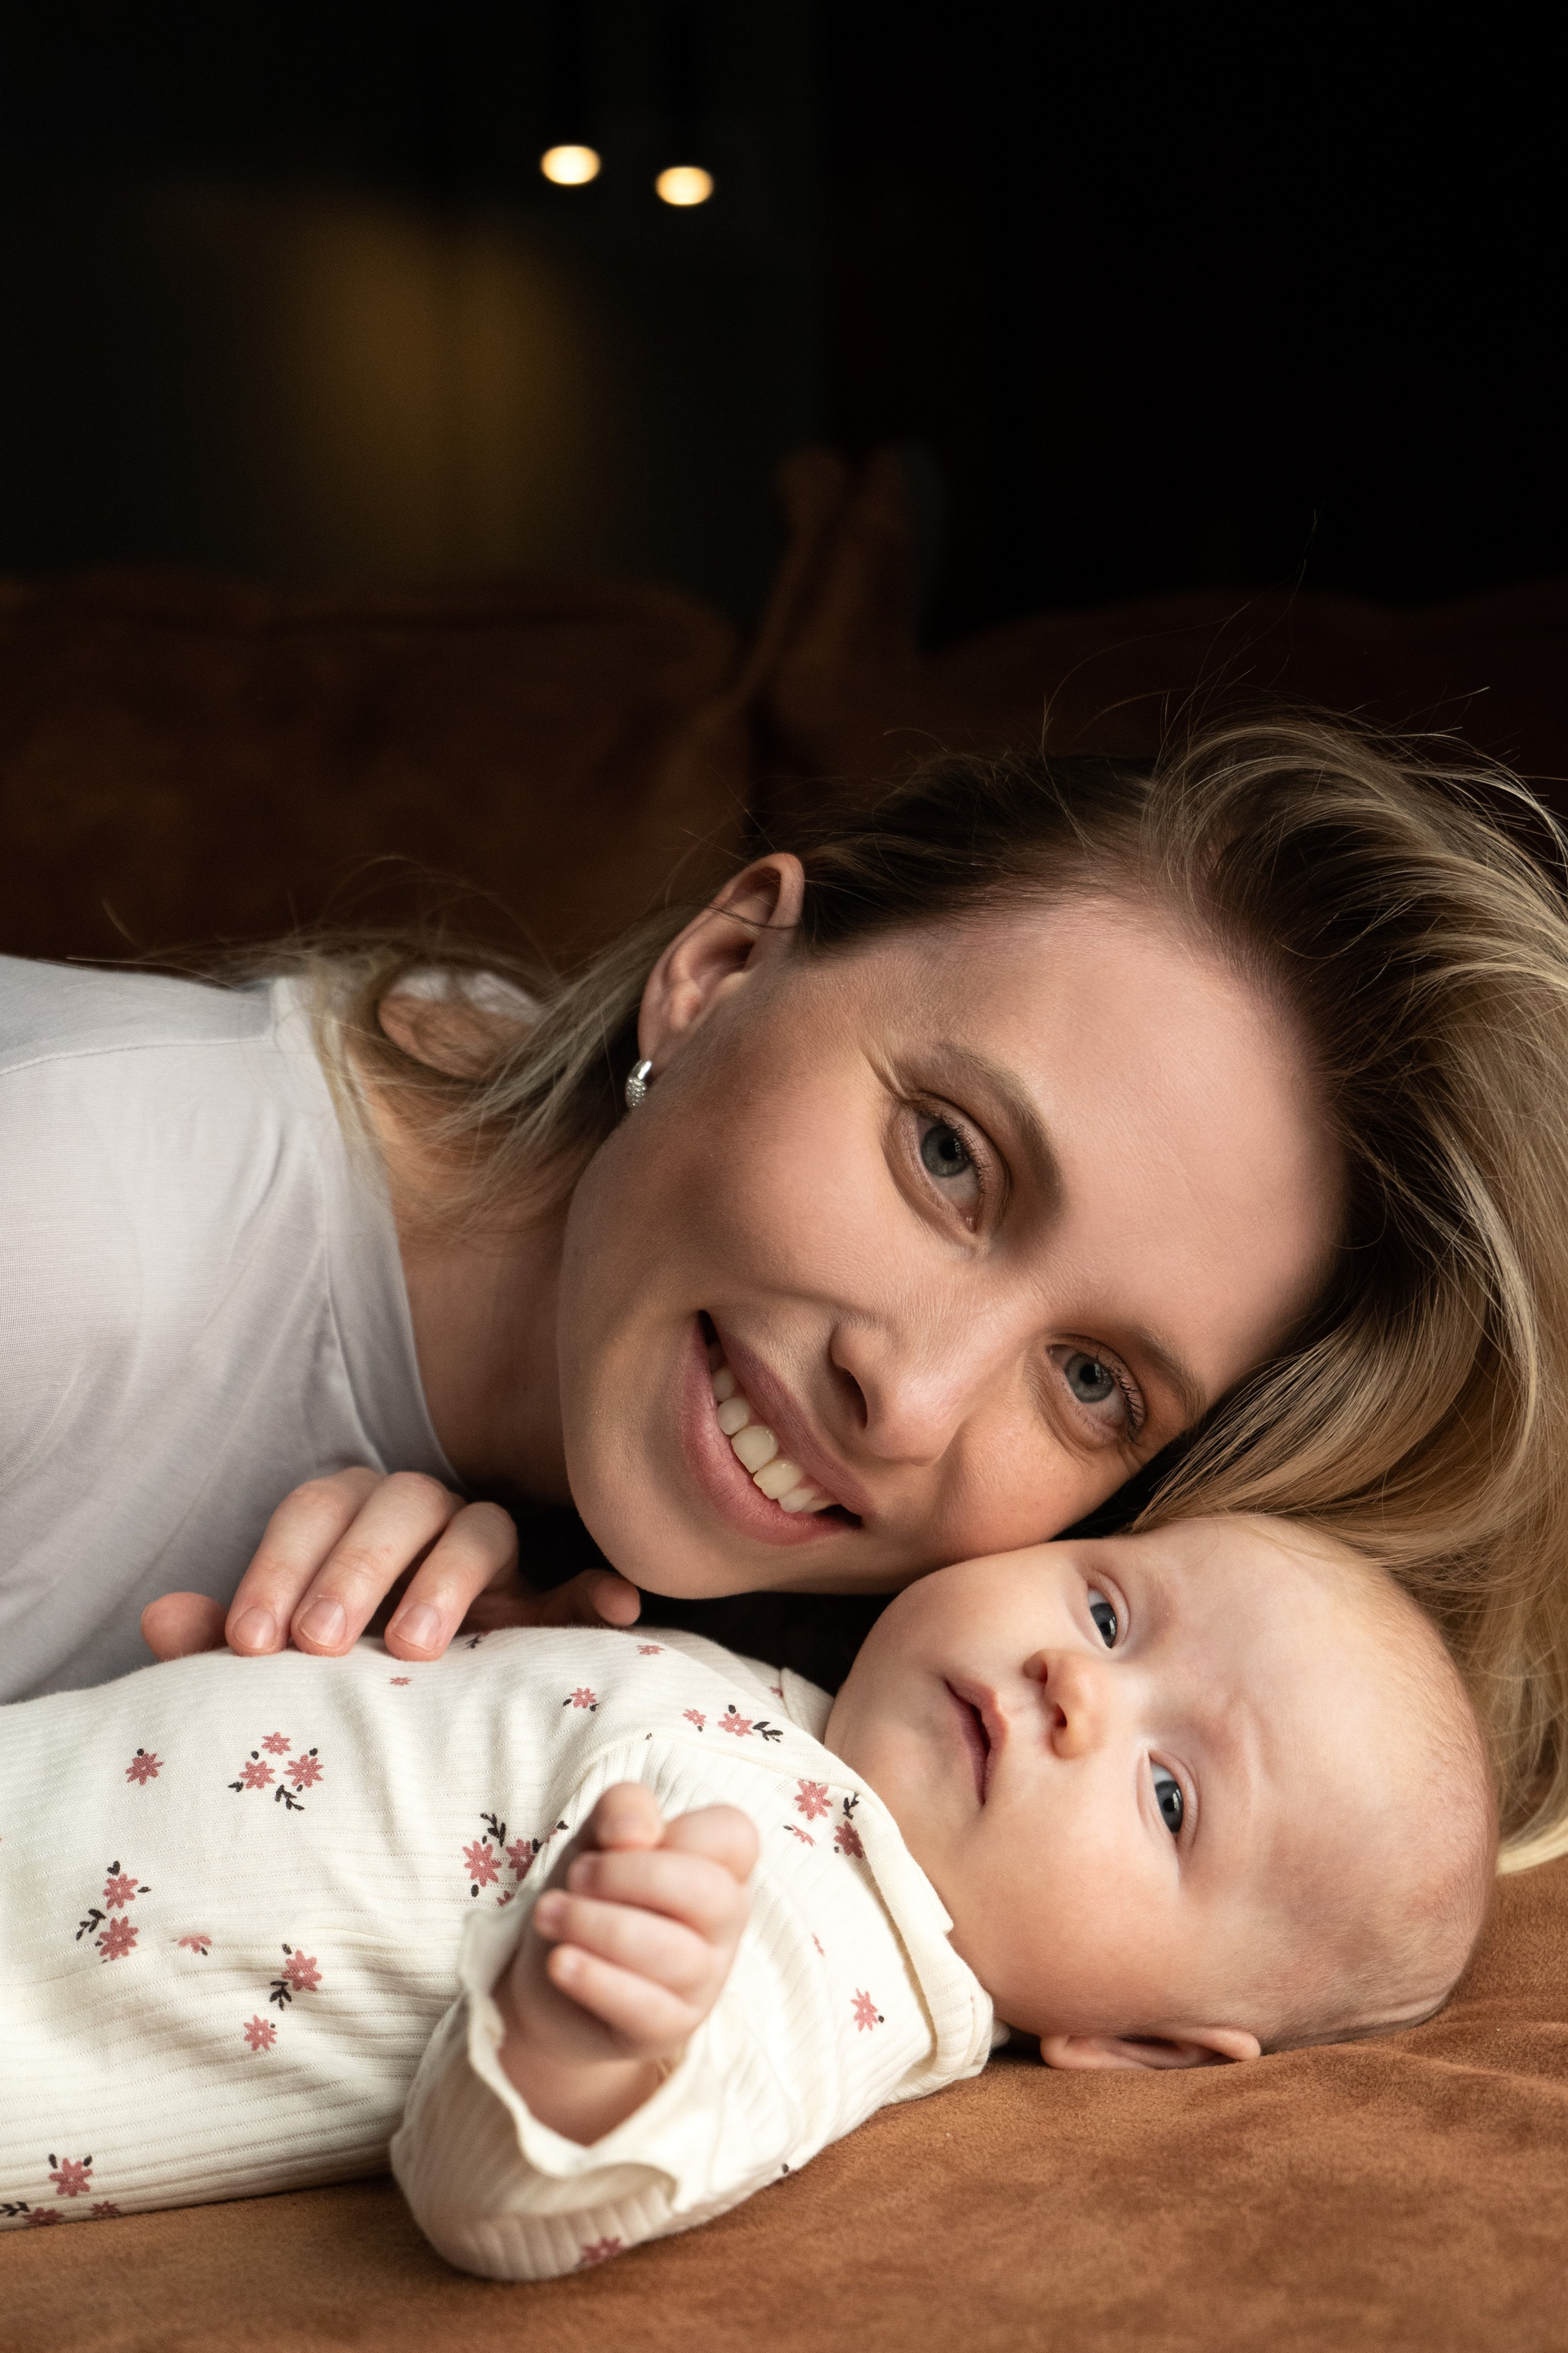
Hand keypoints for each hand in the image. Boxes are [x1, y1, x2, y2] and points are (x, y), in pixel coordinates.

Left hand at [139, 1468, 641, 1663]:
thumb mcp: (281, 1659)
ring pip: (483, 1528)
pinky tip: (616, 1609)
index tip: (249, 1642)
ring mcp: (497, 1558)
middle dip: (354, 1571)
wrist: (422, 1705)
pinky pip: (585, 1581)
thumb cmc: (341, 1671)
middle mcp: (427, 1520)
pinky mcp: (554, 1602)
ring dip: (449, 1577)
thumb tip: (160, 1618)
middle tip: (320, 1646)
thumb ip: (225, 1639)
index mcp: (354, 1518)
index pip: (316, 1506)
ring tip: (418, 1648)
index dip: (279, 1565)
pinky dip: (597, 1588)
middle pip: (400, 1504)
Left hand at [496, 1783, 757, 2142]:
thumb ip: (623, 1809)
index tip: (618, 1839)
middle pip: (709, 1894)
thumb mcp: (600, 1835)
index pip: (736, 1835)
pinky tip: (560, 1962)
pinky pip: (647, 2008)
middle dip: (628, 1877)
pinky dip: (597, 1980)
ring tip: (548, 1914)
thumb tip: (637, 1834)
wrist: (557, 1972)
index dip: (679, 1831)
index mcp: (721, 1866)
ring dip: (597, 1926)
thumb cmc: (594, 1891)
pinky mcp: (672, 2028)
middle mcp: (725, 1922)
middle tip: (575, 1876)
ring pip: (674, 1954)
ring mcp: (705, 1980)